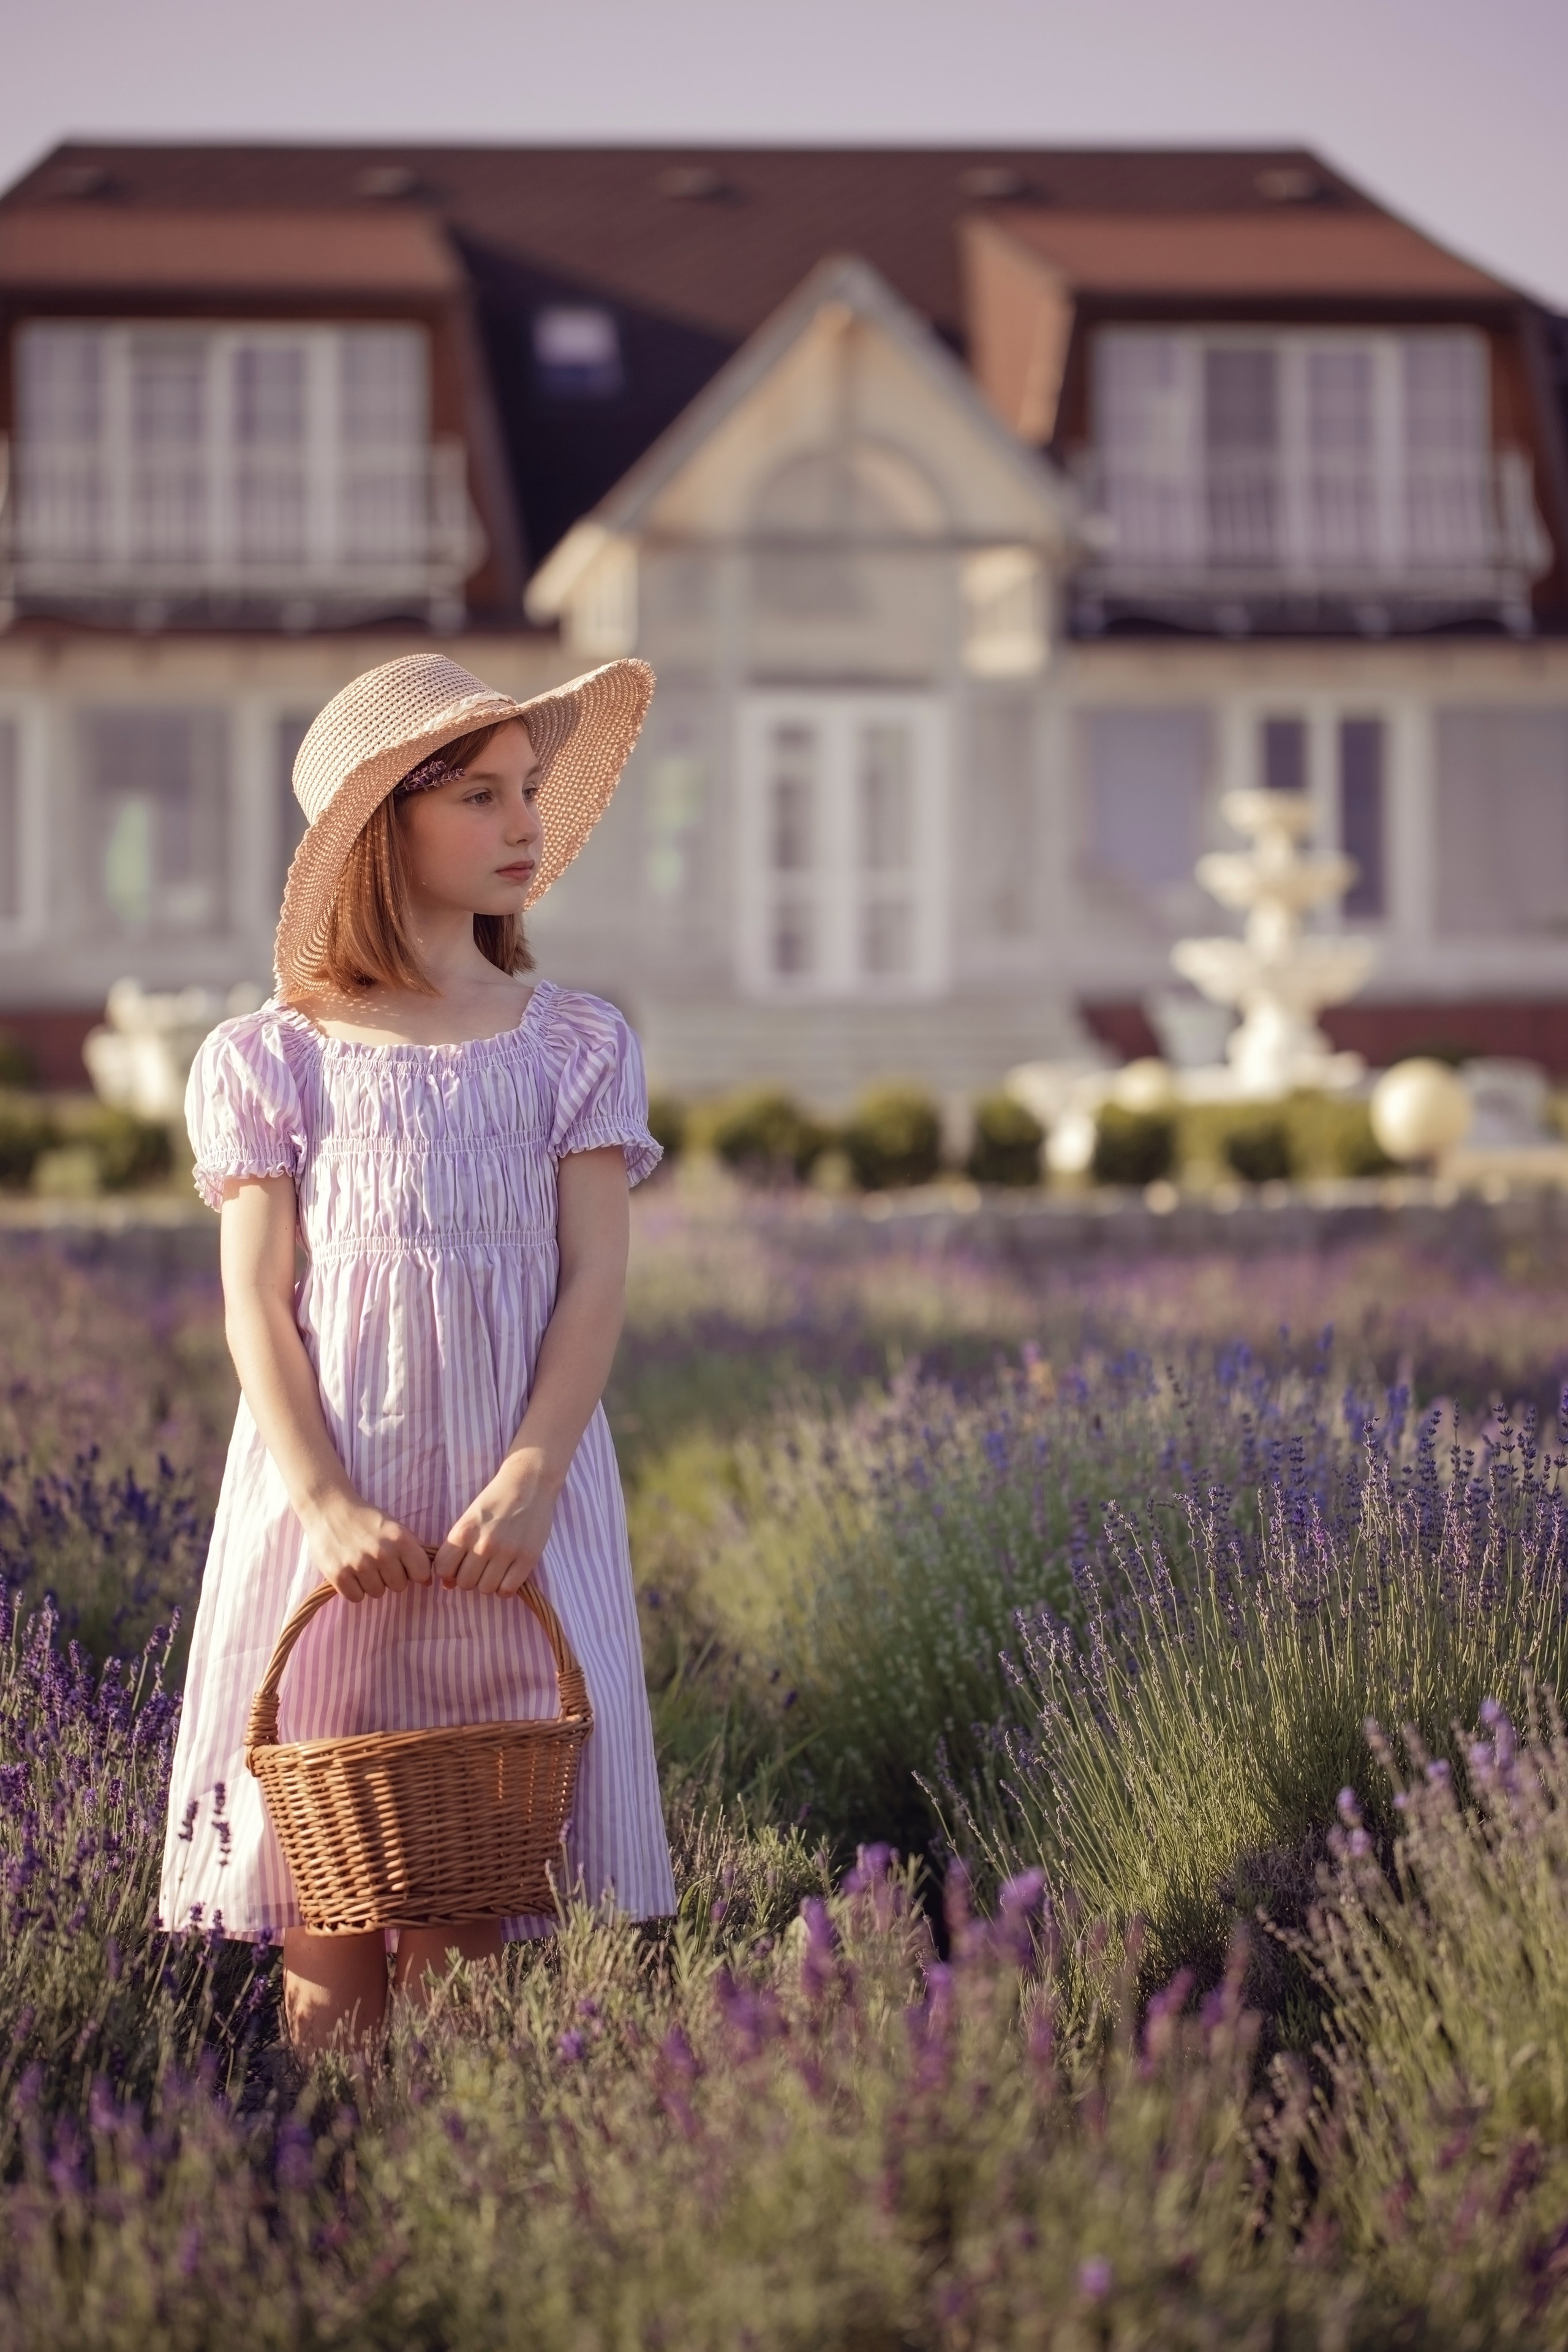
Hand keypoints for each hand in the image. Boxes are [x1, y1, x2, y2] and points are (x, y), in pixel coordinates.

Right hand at [302, 1494, 432, 1602]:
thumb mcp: (394, 1528)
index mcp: (401, 1539)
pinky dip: (353, 1588)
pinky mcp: (339, 1576)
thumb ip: (412, 1552)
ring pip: (377, 1593)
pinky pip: (356, 1597)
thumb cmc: (365, 1519)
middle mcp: (383, 1553)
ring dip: (370, 1583)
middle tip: (376, 1561)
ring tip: (361, 1563)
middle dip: (390, 1577)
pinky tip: (349, 1571)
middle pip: (399, 1586)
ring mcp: (360, 1565)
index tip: (403, 1565)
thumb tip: (428, 1582)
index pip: (421, 1573)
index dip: (413, 1572)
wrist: (328, 1509)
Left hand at [434, 1449, 559, 1596]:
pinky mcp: (527, 1558)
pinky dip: (505, 1588)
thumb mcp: (469, 1519)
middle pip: (465, 1583)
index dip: (449, 1571)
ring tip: (495, 1569)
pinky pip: (508, 1590)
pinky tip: (507, 1575)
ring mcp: (507, 1552)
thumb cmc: (495, 1500)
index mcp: (464, 1532)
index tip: (459, 1565)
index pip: (444, 1570)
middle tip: (479, 1566)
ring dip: (488, 1583)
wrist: (529, 1483)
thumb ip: (456, 1550)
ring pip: (486, 1589)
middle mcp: (483, 1544)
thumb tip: (447, 1585)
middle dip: (470, 1578)